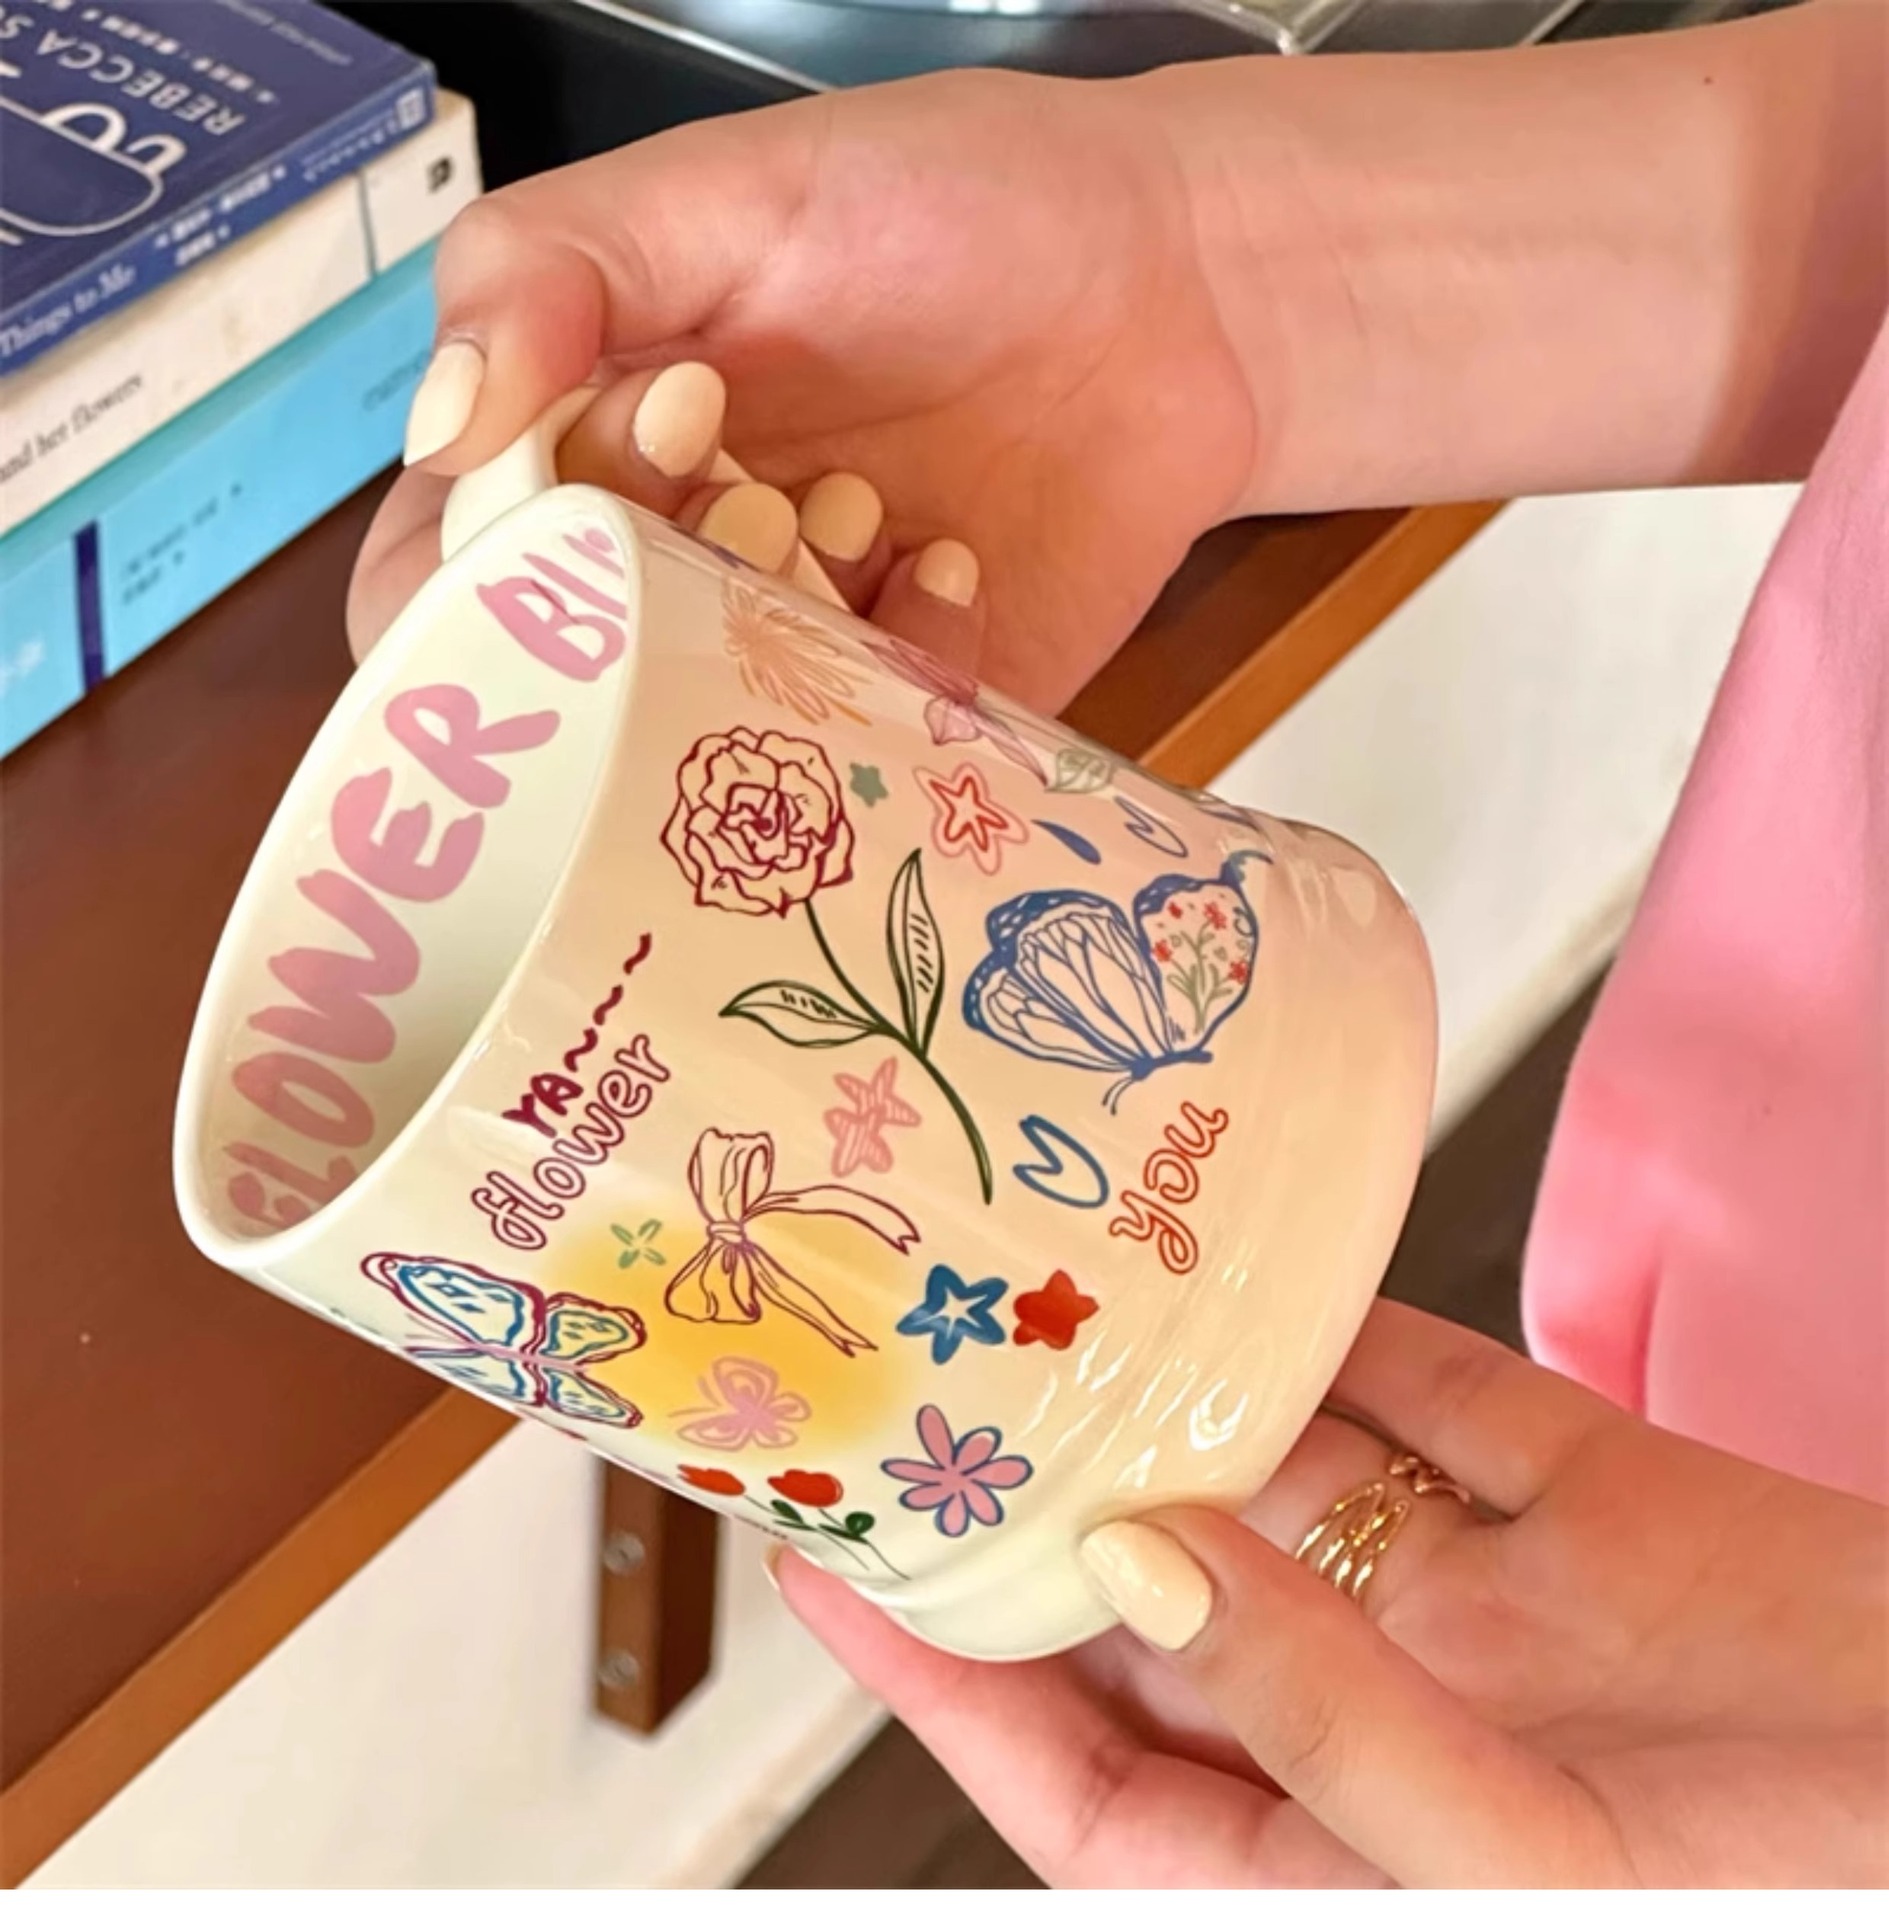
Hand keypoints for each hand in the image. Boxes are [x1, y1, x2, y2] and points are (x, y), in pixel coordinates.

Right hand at [345, 71, 1256, 709]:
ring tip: (869, 512)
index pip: (444, 585)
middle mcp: (673, 574)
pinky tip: (952, 567)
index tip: (592, 488)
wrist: (1181, 287)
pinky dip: (899, 672)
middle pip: (566, 698)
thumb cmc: (952, 206)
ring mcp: (793, 657)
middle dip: (644, 614)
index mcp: (588, 452)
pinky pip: (859, 764)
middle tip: (754, 496)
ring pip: (708, 747)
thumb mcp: (724, 190)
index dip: (479, 579)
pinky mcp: (910, 717)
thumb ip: (550, 272)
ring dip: (774, 641)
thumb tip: (436, 425)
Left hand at [778, 1300, 1888, 1886]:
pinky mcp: (1596, 1496)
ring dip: (1181, 1405)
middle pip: (1170, 1617)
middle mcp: (1403, 1724)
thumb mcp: (1529, 1866)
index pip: (1094, 1784)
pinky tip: (1246, 1269)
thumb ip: (1324, 1719)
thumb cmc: (1808, 1900)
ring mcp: (1499, 1605)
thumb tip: (1134, 1566)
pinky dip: (1344, 1331)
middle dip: (1045, 1519)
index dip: (953, 1684)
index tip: (838, 1565)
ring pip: (1290, 1482)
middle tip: (926, 1399)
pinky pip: (1438, 1392)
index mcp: (1354, 1866)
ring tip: (1051, 1304)